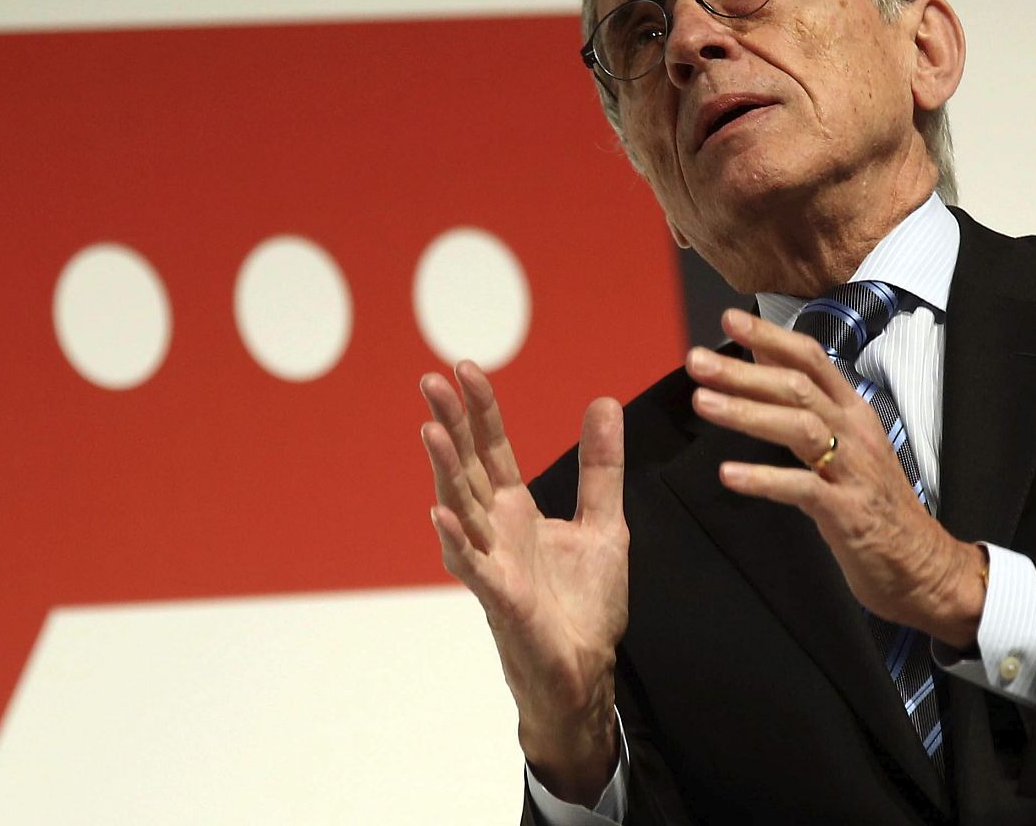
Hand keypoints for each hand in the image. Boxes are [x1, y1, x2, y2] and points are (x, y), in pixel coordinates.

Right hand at [420, 361, 627, 803]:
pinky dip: (455, 538)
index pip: (492, 449)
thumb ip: (602, 467)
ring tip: (431, 429)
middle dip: (451, 424)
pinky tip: (441, 511)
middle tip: (431, 380)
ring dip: (445, 469)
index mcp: (516, 510)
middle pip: (467, 467)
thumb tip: (604, 403)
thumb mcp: (604, 523)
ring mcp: (492, 562)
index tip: (464, 367)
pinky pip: (472, 564)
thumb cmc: (584, 603)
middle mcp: (495, 530)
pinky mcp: (500, 597)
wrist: (587, 668)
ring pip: (461, 506)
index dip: (480, 410)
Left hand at [687, 310, 985, 648]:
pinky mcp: (848, 512)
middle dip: (744, 371)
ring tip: (704, 402)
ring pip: (800, 427)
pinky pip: (802, 488)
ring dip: (748, 411)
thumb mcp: (846, 445)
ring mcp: (854, 471)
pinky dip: (764, 479)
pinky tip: (729, 474)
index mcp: (854, 413)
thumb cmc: (876, 505)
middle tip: (698, 361)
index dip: (771, 337)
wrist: (923, 566)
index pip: (813, 360)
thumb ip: (808, 407)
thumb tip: (766, 364)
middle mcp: (856, 433)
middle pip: (798, 388)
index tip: (730, 320)